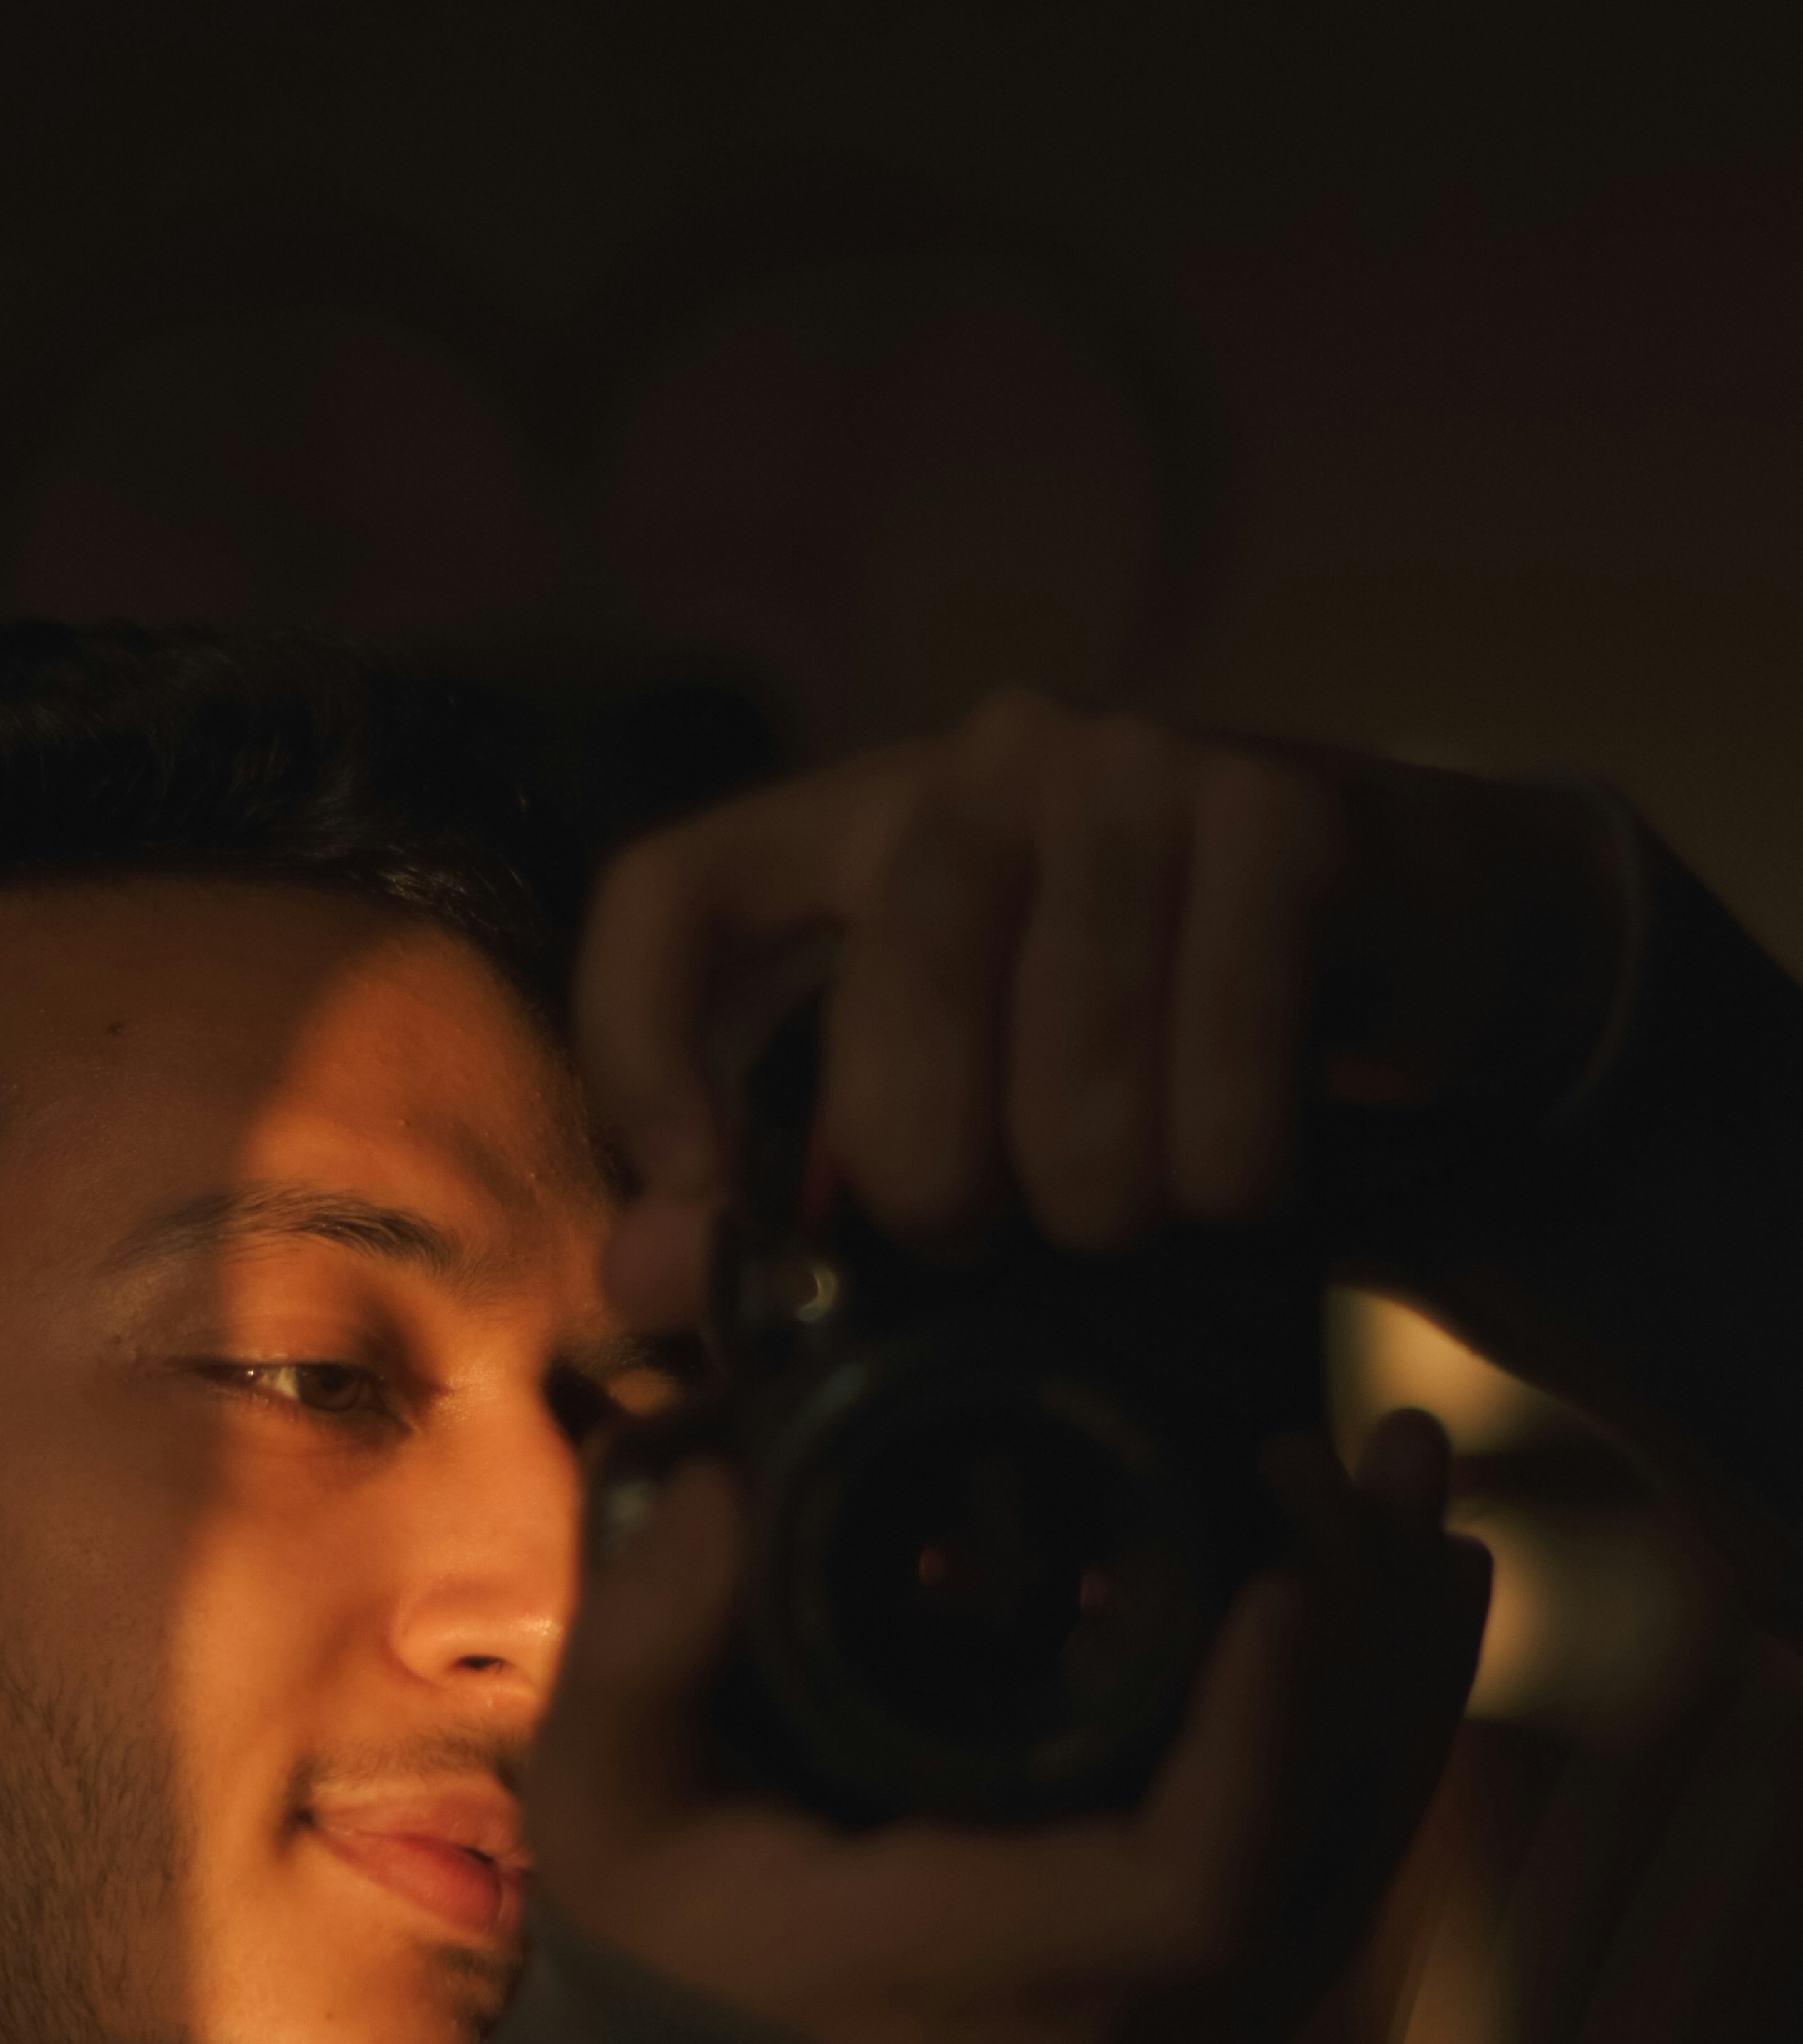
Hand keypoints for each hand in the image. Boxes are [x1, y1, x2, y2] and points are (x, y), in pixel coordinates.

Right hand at [528, 1413, 1489, 2043]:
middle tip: (1369, 1454)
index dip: (1259, 1728)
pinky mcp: (1218, 2035)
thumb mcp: (606, 1812)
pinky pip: (1337, 1878)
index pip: (1187, 1884)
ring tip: (1411, 1490)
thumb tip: (720, 1484)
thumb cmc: (669, 1970)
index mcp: (977, 1980)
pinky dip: (1375, 1733)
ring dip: (1399, 1660)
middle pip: (1320, 1843)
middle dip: (1366, 1631)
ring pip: (1358, 1852)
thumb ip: (644, 1649)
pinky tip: (1391, 1607)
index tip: (1272, 1565)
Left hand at [581, 690, 1349, 1335]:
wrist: (1401, 927)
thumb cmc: (1140, 1032)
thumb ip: (789, 1186)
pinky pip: (1220, 1066)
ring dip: (1099, 1203)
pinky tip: (1233, 1184)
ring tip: (1126, 1217)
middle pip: (895, 1006)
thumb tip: (642, 1281)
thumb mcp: (956, 1098)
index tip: (704, 1181)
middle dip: (935, 1184)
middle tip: (985, 1243)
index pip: (673, 890)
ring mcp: (1139, 771)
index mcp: (860, 818)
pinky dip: (1222, 1175)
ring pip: (1067, 1063)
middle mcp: (985, 762)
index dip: (645, 1044)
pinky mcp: (1284, 819)